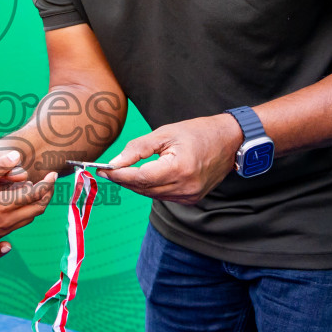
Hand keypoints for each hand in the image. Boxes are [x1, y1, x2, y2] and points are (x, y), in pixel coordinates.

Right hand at [0, 161, 56, 259]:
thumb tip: (17, 156)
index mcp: (4, 205)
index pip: (35, 194)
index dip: (47, 183)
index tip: (52, 174)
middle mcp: (6, 221)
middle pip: (37, 208)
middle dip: (46, 194)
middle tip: (49, 182)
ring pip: (28, 218)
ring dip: (37, 205)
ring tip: (36, 192)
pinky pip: (16, 227)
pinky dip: (25, 216)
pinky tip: (20, 210)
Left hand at [103, 114, 241, 203]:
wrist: (229, 140)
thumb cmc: (197, 132)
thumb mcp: (164, 134)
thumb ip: (137, 149)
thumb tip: (114, 163)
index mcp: (179, 169)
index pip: (140, 178)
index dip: (119, 175)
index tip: (102, 170)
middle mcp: (185, 187)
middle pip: (143, 188)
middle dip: (123, 180)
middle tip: (107, 171)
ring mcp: (189, 196)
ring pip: (151, 194)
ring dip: (135, 184)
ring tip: (123, 172)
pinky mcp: (191, 199)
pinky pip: (162, 196)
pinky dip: (150, 188)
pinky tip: (144, 177)